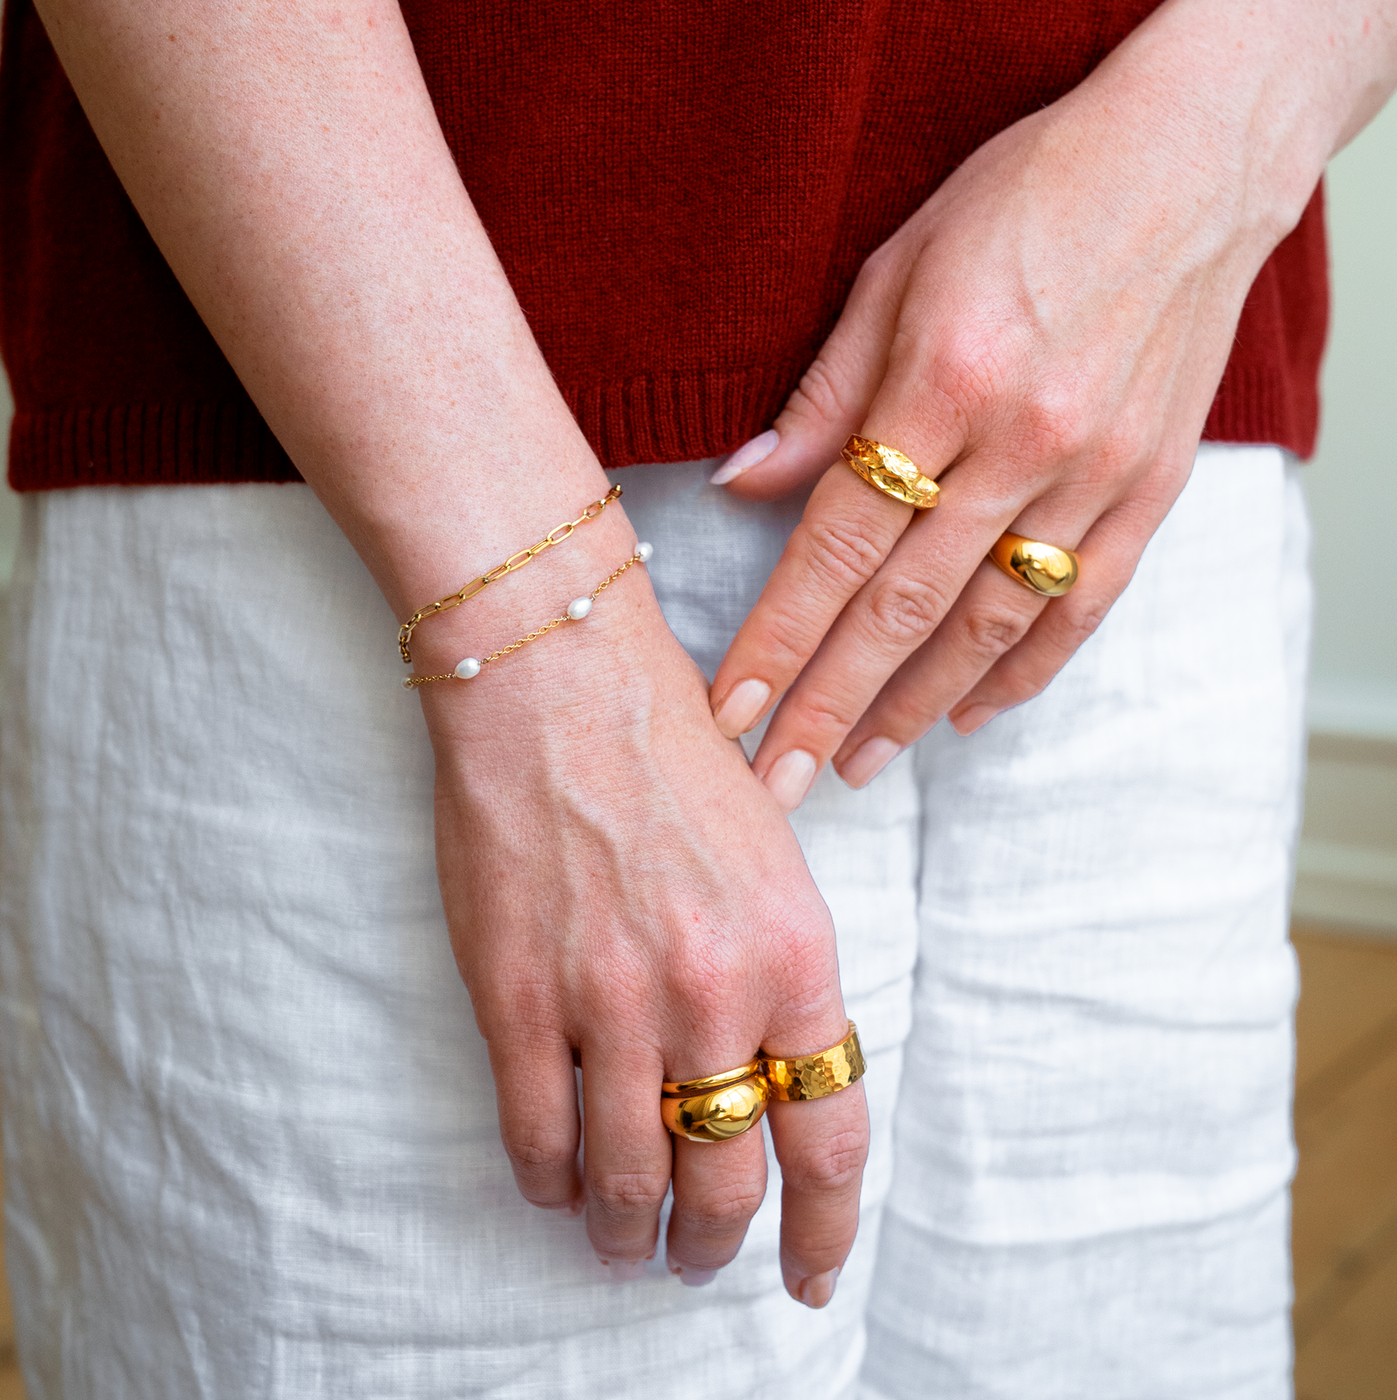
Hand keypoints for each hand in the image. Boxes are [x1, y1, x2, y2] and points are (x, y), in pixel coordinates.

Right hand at [418, 564, 866, 1304]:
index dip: (824, 1227)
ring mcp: (612, 1001)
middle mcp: (714, 991)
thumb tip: (772, 1072)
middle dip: (714, 1241)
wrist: (561, 685)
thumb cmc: (672, 752)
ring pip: (631, 1177)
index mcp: (793, 952)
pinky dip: (552, 1183)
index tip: (810, 1275)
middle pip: (727, 1176)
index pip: (830, 1134)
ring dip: (631, 1231)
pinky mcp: (520, 999)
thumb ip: (778, 971)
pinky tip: (559, 1188)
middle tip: (698, 1258)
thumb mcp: (772, 856)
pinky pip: (537, 1137)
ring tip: (627, 1243)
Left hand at [706, 16, 1315, 808]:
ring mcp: (1096, 477)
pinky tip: (969, 717)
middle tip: (777, 782)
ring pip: (989, 626)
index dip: (777, 641)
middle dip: (829, 707)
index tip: (730, 715)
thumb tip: (739, 485)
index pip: (836, 547)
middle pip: (903, 610)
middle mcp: (1023, 446)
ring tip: (857, 763)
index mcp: (945, 386)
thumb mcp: (897, 271)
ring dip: (915, 707)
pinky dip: (1022, 673)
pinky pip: (1081, 610)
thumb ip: (822, 397)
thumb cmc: (1025, 198)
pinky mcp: (1150, 491)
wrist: (1190, 164)